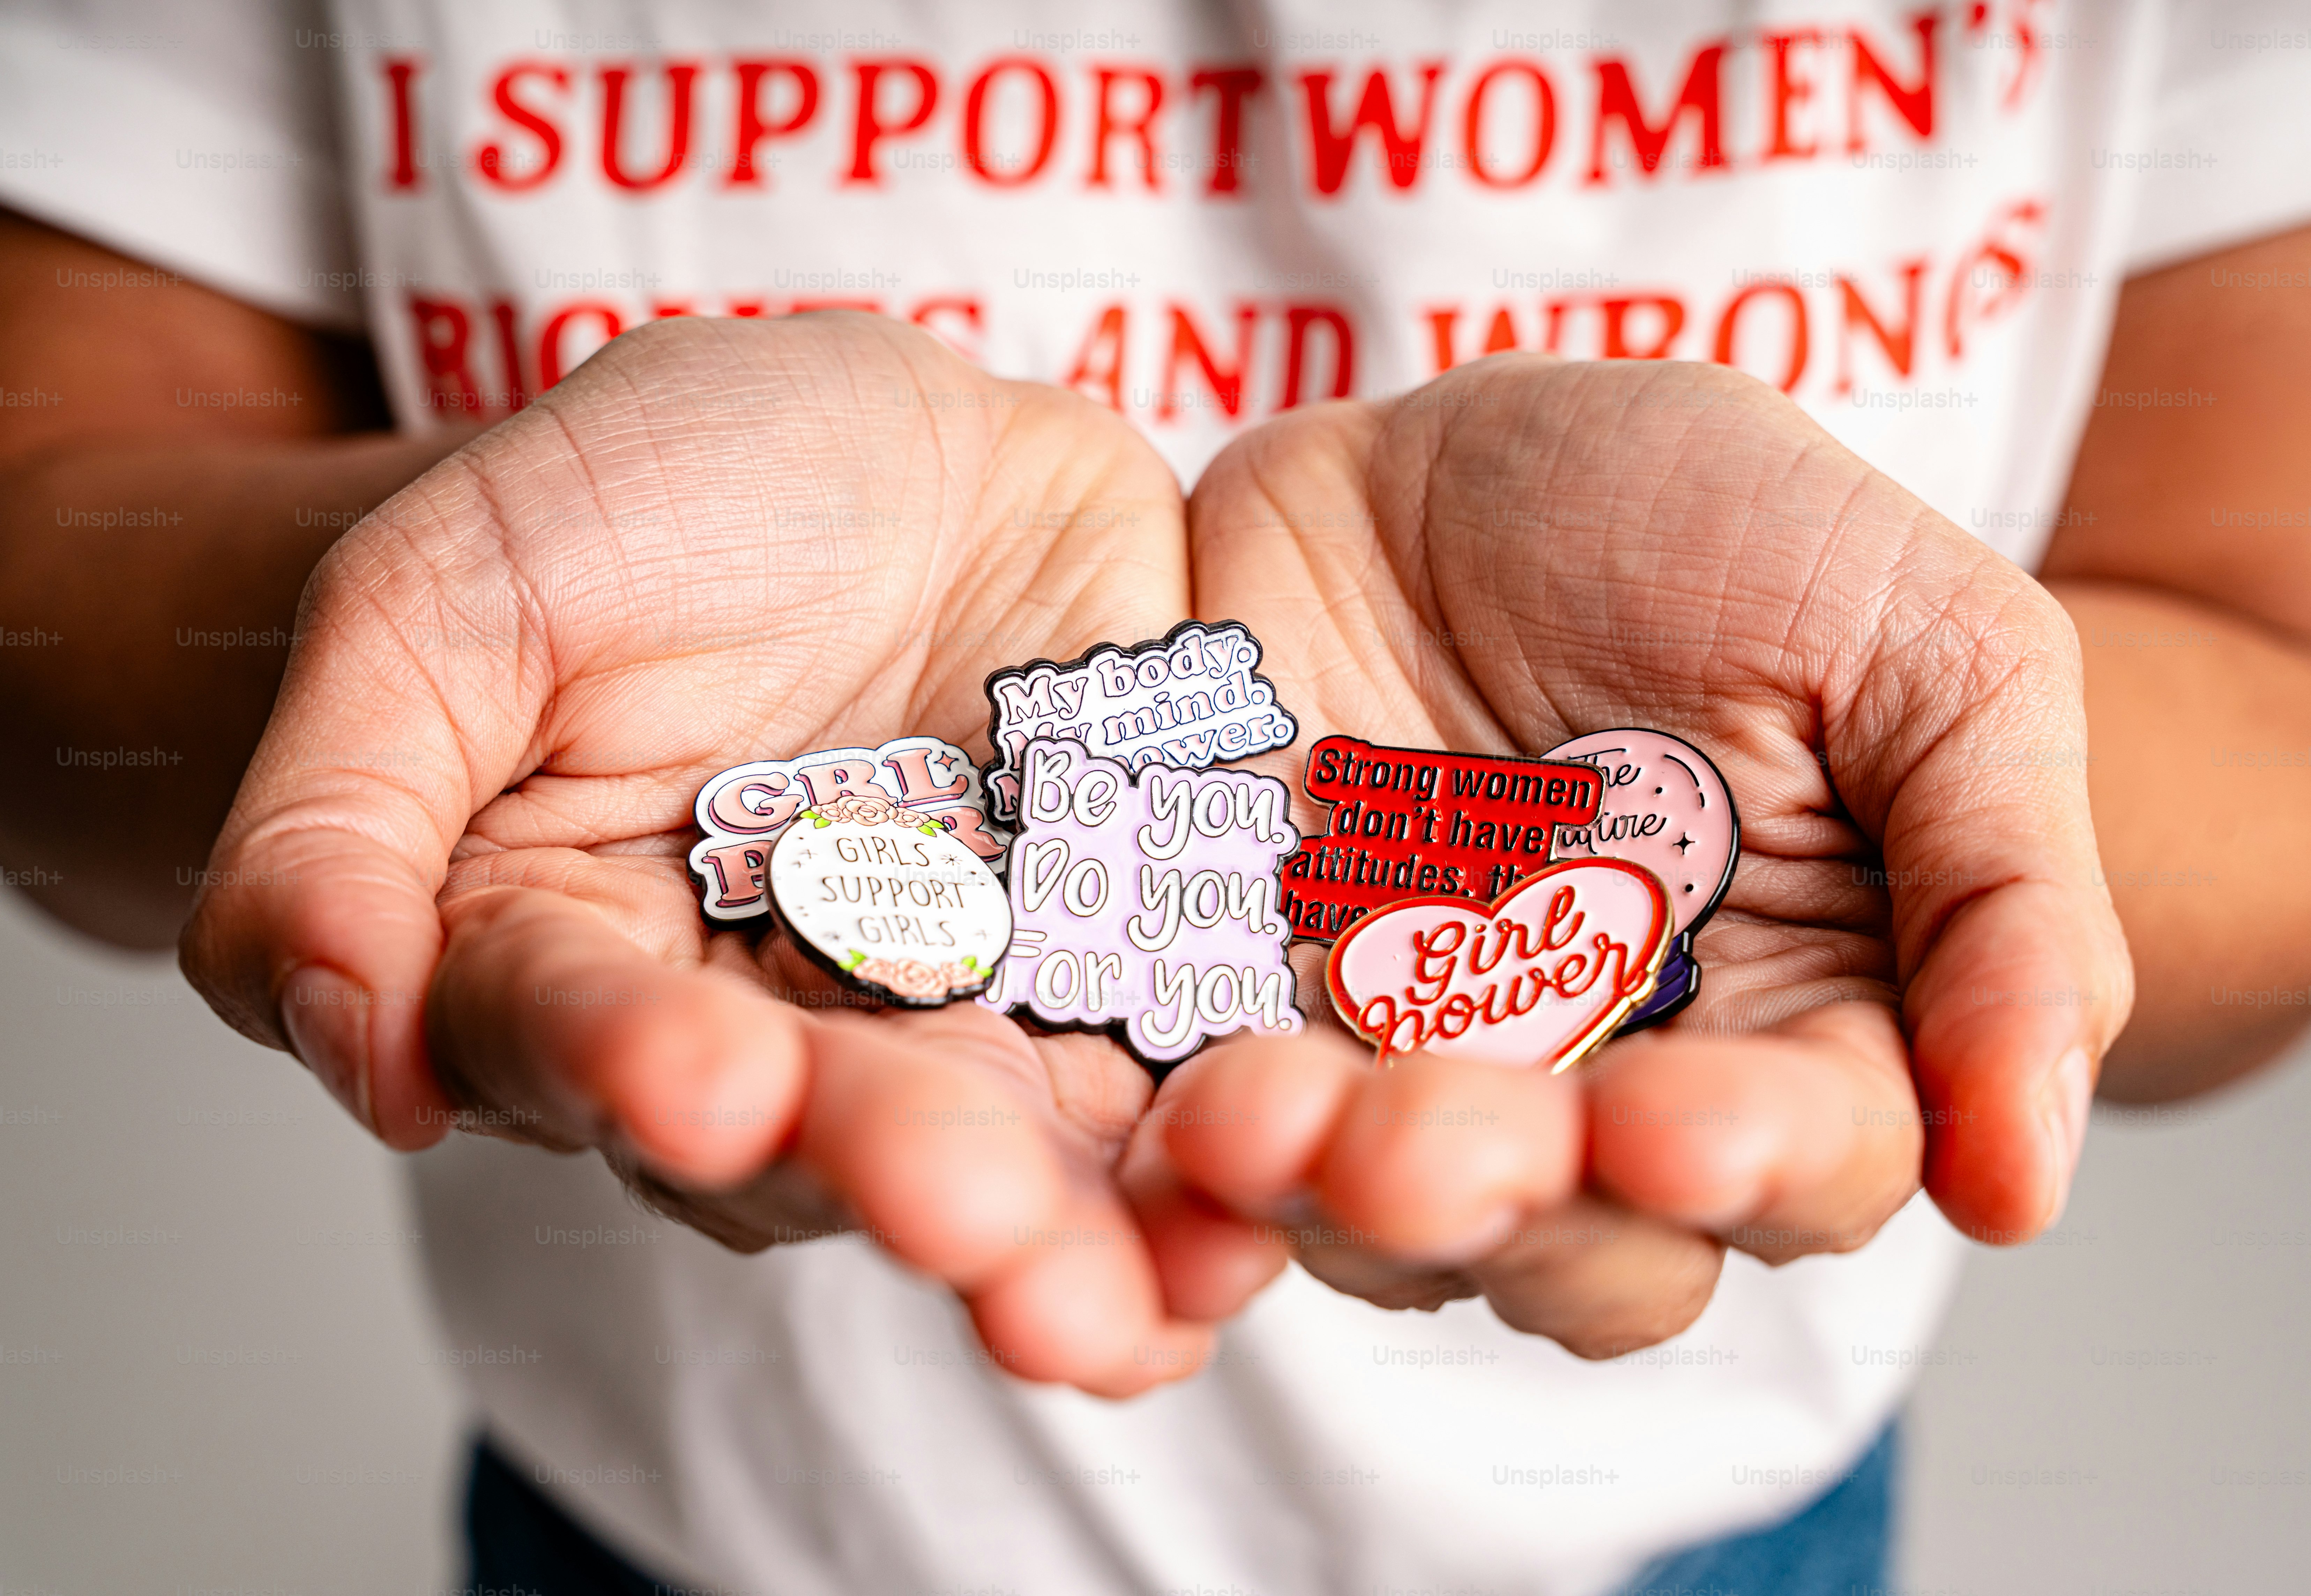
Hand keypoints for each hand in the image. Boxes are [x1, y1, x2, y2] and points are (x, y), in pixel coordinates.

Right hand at [179, 312, 1211, 1394]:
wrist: (902, 441)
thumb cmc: (658, 491)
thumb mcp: (457, 592)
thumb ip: (349, 814)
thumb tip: (341, 1035)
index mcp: (585, 954)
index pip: (582, 1041)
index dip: (630, 1067)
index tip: (689, 1077)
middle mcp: (770, 1027)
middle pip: (811, 1136)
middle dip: (884, 1173)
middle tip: (958, 1210)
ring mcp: (963, 1012)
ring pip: (1001, 1150)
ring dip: (1062, 1234)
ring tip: (1119, 1297)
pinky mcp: (1125, 970)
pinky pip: (1167, 1083)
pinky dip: (1210, 1160)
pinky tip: (1252, 1229)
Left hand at [1126, 355, 2132, 1355]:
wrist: (1438, 454)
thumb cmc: (1709, 519)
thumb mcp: (1924, 644)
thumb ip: (2005, 895)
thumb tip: (2025, 1182)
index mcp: (1794, 1021)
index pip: (1803, 1165)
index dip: (1751, 1166)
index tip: (1681, 1130)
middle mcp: (1600, 1081)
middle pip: (1586, 1248)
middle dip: (1518, 1214)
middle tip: (1436, 1153)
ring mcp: (1407, 1065)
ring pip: (1388, 1226)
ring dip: (1333, 1198)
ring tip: (1259, 1125)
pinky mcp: (1239, 1014)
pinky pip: (1216, 1132)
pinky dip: (1193, 1149)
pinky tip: (1171, 1109)